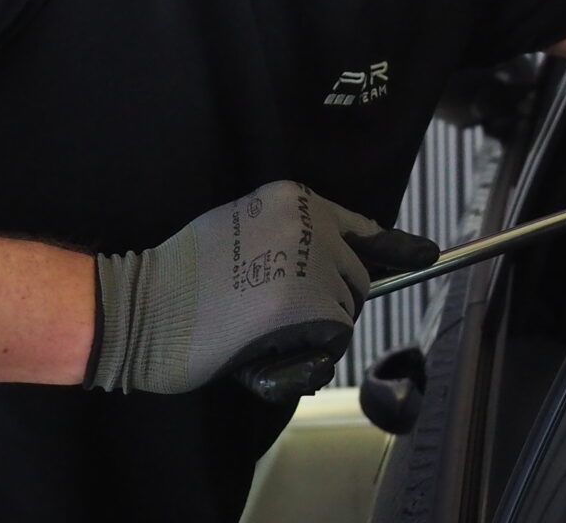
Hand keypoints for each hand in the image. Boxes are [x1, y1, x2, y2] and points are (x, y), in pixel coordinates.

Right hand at [87, 181, 437, 400]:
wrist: (136, 306)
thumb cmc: (182, 278)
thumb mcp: (244, 233)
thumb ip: (294, 244)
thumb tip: (349, 268)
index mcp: (296, 202)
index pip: (362, 226)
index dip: (395, 247)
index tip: (428, 255)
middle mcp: (313, 226)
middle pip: (356, 280)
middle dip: (327, 305)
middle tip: (266, 315)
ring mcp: (313, 266)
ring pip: (345, 316)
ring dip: (311, 335)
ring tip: (254, 329)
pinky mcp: (307, 308)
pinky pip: (329, 347)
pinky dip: (300, 362)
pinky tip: (257, 349)